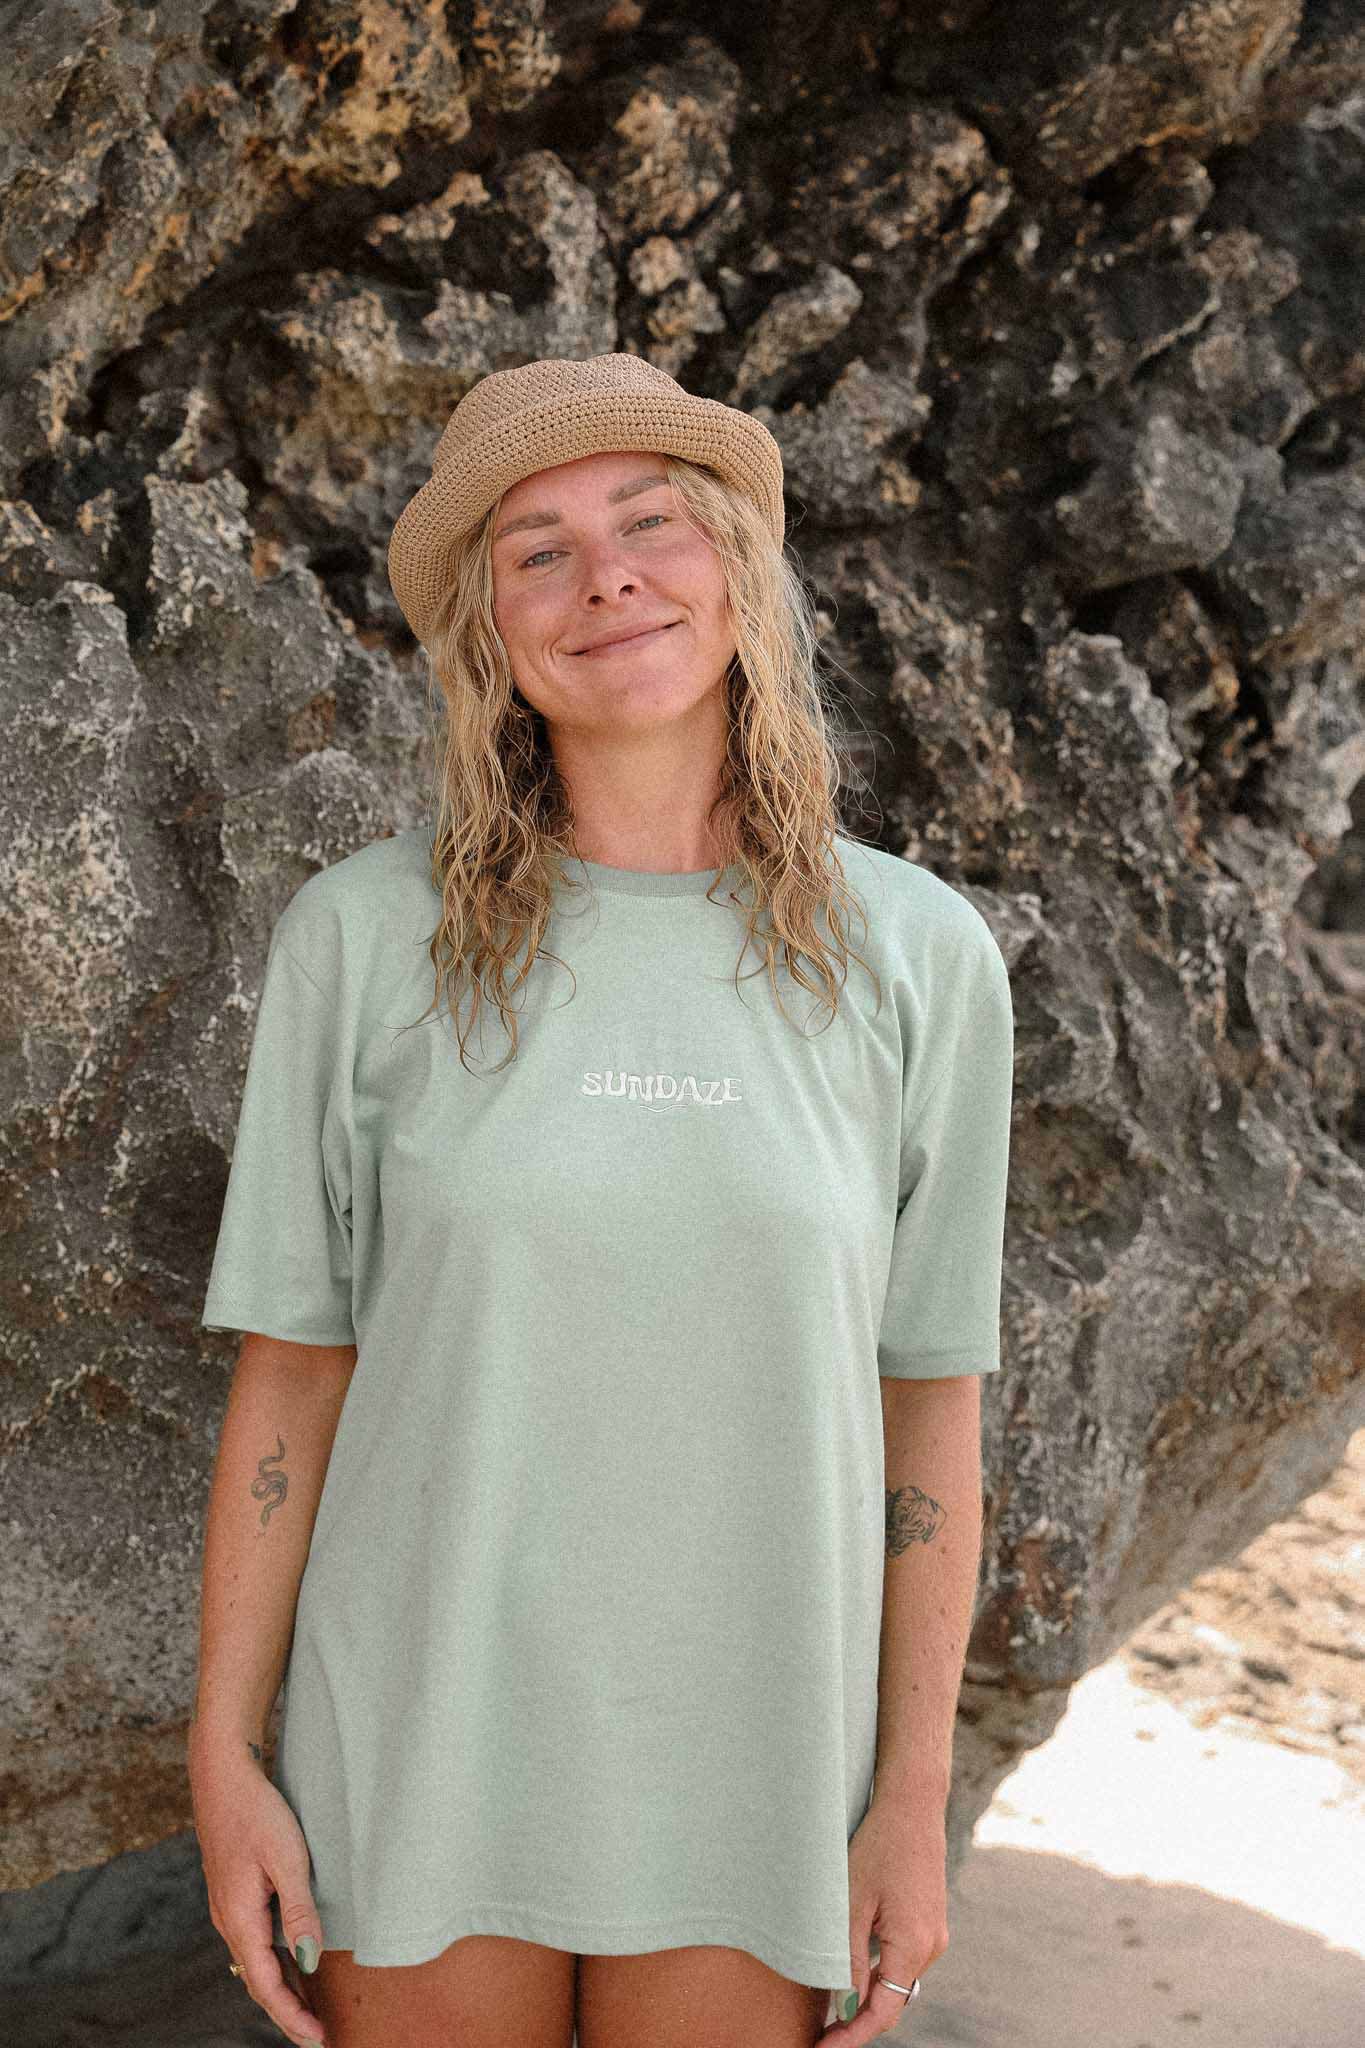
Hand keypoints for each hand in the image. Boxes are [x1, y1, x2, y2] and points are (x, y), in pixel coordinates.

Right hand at [189, 1743, 327, 2046]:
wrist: (223, 1775)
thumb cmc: (257, 1811)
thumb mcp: (286, 1857)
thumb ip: (298, 1910)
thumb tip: (309, 1961)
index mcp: (239, 1918)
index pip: (265, 1983)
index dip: (291, 2015)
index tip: (317, 2039)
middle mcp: (228, 1920)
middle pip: (257, 1980)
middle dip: (286, 2011)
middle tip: (318, 2035)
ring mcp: (227, 1907)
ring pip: (254, 1962)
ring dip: (280, 1988)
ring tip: (310, 2009)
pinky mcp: (233, 1894)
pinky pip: (253, 1942)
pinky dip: (272, 1963)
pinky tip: (290, 1963)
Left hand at [818, 1795, 948, 2041]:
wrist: (913, 1805)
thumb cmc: (879, 1846)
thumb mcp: (852, 1901)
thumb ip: (848, 1957)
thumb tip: (844, 2005)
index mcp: (913, 1946)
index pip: (883, 2013)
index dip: (852, 2037)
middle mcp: (931, 1947)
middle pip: (892, 2002)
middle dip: (857, 2022)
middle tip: (820, 2035)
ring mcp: (934, 1935)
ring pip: (897, 1982)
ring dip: (868, 1996)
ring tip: (830, 2008)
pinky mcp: (929, 1922)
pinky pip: (902, 1960)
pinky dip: (879, 1973)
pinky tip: (853, 1972)